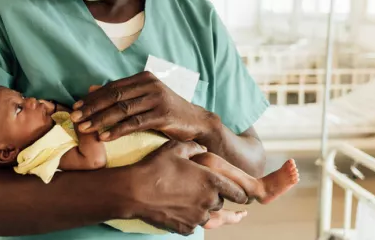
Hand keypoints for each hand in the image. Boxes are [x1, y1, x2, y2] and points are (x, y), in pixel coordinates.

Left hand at [71, 72, 215, 141]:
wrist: (197, 122)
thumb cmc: (167, 111)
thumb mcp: (145, 98)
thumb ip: (122, 93)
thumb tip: (91, 89)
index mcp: (143, 78)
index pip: (112, 86)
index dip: (92, 97)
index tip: (75, 107)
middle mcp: (150, 85)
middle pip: (114, 96)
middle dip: (92, 108)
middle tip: (74, 118)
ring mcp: (157, 99)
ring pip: (122, 109)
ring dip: (100, 120)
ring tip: (84, 129)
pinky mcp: (163, 115)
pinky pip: (135, 123)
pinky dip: (117, 130)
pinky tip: (105, 137)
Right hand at [122, 141, 248, 235]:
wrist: (134, 191)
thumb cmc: (155, 167)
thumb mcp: (175, 149)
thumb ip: (195, 147)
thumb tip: (203, 149)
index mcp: (211, 181)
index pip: (238, 192)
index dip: (240, 193)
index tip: (240, 194)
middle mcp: (208, 201)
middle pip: (220, 202)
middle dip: (214, 196)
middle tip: (198, 188)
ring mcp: (197, 217)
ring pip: (207, 214)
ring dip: (201, 207)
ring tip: (184, 198)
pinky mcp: (185, 228)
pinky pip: (193, 224)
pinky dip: (188, 217)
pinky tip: (177, 208)